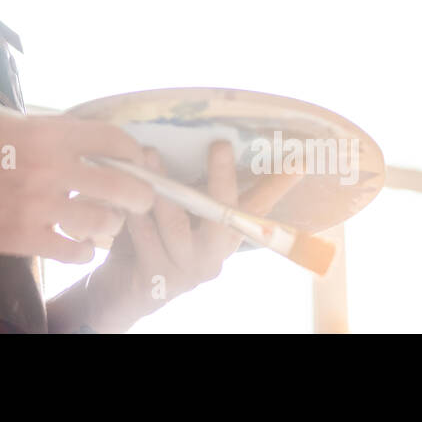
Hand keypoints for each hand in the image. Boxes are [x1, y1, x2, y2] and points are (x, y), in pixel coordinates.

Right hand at [0, 115, 155, 262]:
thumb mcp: (10, 125)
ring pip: (103, 222)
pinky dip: (84, 251)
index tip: (137, 161)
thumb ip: (52, 132)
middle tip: (139, 200)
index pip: (112, 139)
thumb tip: (92, 139)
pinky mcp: (25, 238)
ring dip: (110, 225)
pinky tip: (79, 244)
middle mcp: (49, 168)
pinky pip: (76, 251)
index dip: (133, 152)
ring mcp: (38, 206)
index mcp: (47, 134)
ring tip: (104, 223)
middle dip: (140, 195)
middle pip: (122, 185)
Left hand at [79, 141, 304, 331]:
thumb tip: (197, 132)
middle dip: (222, 179)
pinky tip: (123, 194)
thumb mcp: (176, 210)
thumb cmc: (150, 237)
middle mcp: (213, 256)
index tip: (301, 159)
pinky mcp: (156, 282)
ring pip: (176, 227)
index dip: (278, 185)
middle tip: (221, 145)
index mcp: (223, 237)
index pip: (257, 208)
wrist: (120, 289)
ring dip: (162, 189)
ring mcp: (186, 271)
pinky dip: (134, 215)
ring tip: (149, 154)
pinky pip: (144, 240)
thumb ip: (189, 184)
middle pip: (226, 218)